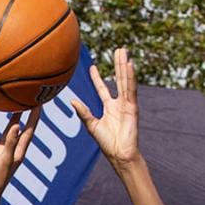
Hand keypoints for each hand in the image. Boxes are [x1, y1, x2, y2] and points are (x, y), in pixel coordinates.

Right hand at [0, 108, 39, 199]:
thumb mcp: (6, 161)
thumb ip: (11, 143)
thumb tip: (17, 125)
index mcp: (19, 152)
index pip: (29, 131)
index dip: (34, 117)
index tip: (39, 103)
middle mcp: (10, 148)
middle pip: (21, 127)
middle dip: (26, 114)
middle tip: (29, 99)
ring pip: (5, 129)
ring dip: (9, 117)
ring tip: (10, 103)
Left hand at [72, 48, 139, 169]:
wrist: (120, 154)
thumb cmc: (107, 143)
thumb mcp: (92, 126)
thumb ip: (83, 113)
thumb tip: (72, 101)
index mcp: (109, 108)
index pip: (102, 89)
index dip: (97, 78)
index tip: (92, 67)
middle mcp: (119, 103)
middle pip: (118, 79)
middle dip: (117, 65)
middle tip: (117, 50)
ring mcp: (127, 104)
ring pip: (125, 81)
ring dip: (124, 66)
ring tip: (123, 51)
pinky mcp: (132, 107)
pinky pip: (131, 89)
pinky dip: (130, 77)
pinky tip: (130, 65)